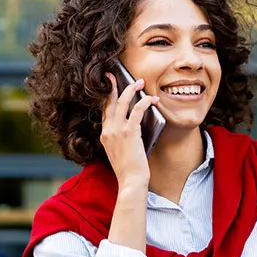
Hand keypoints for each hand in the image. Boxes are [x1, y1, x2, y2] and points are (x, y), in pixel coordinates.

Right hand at [101, 73, 159, 188]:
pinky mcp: (129, 132)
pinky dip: (144, 101)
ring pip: (122, 102)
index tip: (110, 86)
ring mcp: (117, 131)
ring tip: (140, 82)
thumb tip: (134, 123)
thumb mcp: (119, 151)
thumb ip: (121, 137)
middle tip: (115, 75)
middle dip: (113, 86)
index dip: (108, 96)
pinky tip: (151, 99)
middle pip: (109, 102)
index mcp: (104, 135)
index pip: (104, 110)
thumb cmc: (129, 169)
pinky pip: (136, 110)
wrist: (131, 181)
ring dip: (131, 89)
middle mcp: (107, 130)